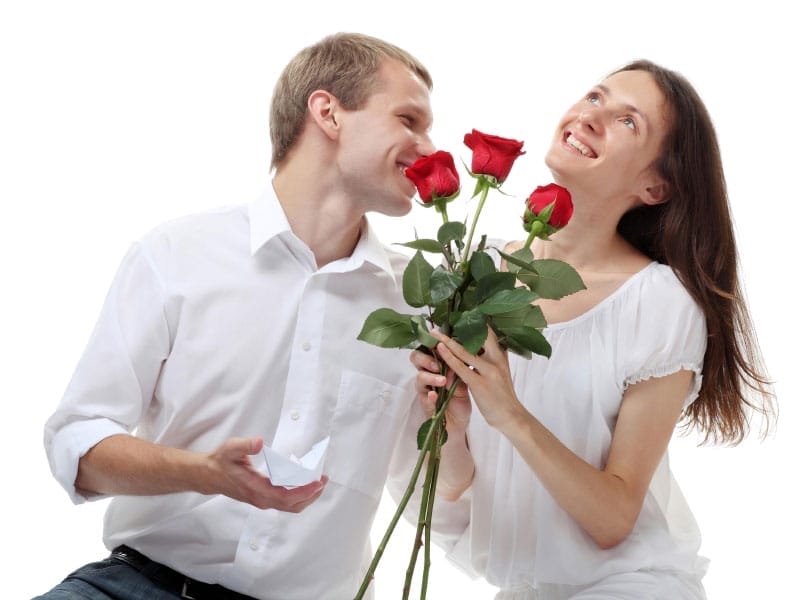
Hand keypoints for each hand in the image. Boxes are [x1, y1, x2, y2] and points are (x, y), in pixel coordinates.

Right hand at [206, 437, 326, 511]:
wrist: (210, 476)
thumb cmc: (221, 462)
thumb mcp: (230, 448)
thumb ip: (244, 445)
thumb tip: (259, 442)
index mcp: (255, 488)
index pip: (284, 496)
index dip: (303, 492)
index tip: (317, 482)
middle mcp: (261, 499)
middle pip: (292, 505)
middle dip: (311, 494)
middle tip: (323, 480)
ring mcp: (263, 501)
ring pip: (290, 506)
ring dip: (307, 496)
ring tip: (318, 482)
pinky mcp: (264, 499)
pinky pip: (286, 503)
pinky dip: (299, 496)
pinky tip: (305, 484)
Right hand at [409, 349, 470, 433]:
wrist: (459, 421)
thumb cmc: (460, 397)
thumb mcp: (463, 379)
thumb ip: (459, 367)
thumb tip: (460, 354)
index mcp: (436, 364)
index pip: (427, 348)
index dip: (431, 343)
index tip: (440, 341)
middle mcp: (427, 373)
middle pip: (416, 358)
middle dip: (426, 358)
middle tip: (437, 363)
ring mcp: (425, 388)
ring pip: (419, 377)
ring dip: (430, 377)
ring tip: (442, 381)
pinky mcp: (425, 403)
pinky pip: (424, 398)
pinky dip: (429, 396)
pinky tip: (434, 396)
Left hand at [431, 329, 522, 431]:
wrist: (511, 417)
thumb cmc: (502, 395)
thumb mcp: (500, 372)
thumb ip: (491, 358)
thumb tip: (478, 345)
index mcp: (501, 355)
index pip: (488, 333)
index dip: (474, 322)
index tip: (460, 315)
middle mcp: (497, 360)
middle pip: (477, 337)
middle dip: (460, 327)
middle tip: (444, 320)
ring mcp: (489, 371)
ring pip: (465, 351)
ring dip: (448, 341)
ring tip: (435, 333)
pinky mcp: (480, 384)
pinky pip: (460, 367)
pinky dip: (448, 357)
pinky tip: (439, 349)